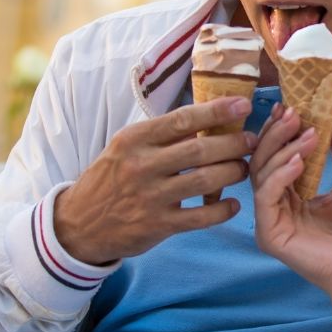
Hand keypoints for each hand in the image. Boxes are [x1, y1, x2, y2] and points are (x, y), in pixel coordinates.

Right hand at [53, 97, 253, 264]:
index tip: (243, 105)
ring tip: (244, 169)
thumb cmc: (110, 179)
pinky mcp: (158, 226)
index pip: (181, 119)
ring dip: (232, 173)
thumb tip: (205, 117)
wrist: (79, 224)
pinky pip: (200, 217)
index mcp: (134, 139)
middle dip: (233, 144)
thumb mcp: (125, 148)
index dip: (216, 111)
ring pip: (204, 181)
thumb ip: (160, 136)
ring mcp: (150, 197)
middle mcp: (141, 166)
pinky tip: (234, 205)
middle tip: (252, 141)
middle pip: (198, 150)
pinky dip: (222, 211)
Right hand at [250, 107, 331, 295]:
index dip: (280, 130)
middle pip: (263, 161)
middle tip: (293, 113)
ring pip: (262, 174)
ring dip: (283, 150)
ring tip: (307, 134)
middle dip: (277, 134)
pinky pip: (266, 197)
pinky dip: (280, 175)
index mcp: (290, 192)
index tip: (290, 105)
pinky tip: (299, 161)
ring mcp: (269, 219)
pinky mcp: (269, 234)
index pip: (277, 155)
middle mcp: (275, 204)